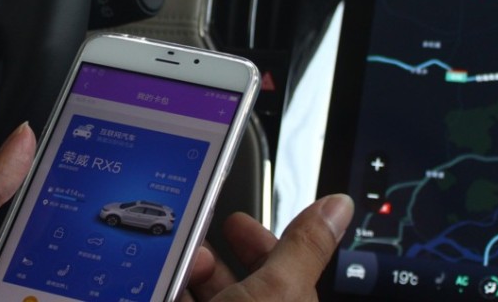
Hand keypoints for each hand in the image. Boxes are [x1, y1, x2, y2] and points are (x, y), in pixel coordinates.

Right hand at [183, 194, 353, 300]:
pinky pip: (176, 297)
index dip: (259, 242)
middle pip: (236, 284)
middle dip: (213, 257)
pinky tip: (159, 280)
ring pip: (202, 294)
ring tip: (176, 261)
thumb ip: (305, 246)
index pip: (280, 272)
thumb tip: (339, 205)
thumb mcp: (278, 291)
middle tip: (195, 239)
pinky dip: (167, 287)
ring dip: (186, 272)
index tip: (235, 223)